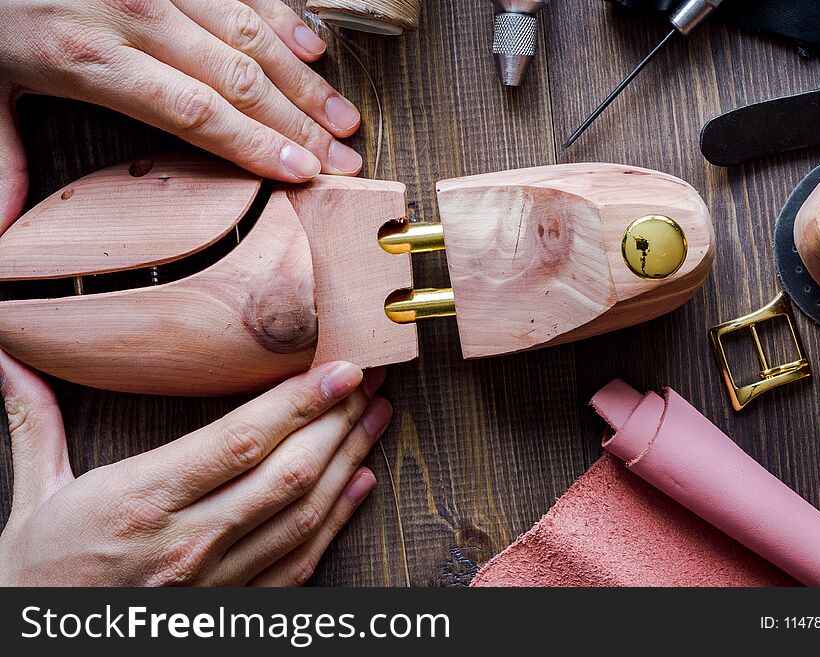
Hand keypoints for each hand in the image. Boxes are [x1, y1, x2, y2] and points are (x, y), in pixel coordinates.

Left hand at [0, 0, 364, 232]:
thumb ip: (1, 160)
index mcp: (91, 58)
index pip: (195, 112)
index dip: (256, 145)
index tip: (303, 172)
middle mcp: (135, 13)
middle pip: (238, 80)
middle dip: (301, 125)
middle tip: (346, 159)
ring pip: (251, 34)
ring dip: (305, 80)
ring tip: (345, 118)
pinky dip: (284, 19)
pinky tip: (315, 49)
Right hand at [0, 351, 390, 585]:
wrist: (35, 649)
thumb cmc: (35, 574)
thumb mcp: (32, 496)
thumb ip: (34, 423)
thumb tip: (10, 362)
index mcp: (140, 502)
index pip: (241, 442)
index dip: (299, 401)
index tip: (341, 368)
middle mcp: (187, 542)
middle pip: (286, 473)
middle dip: (339, 419)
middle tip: (373, 378)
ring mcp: (215, 581)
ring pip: (302, 514)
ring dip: (349, 460)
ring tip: (377, 417)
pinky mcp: (231, 609)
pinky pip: (298, 564)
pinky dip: (337, 521)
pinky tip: (361, 485)